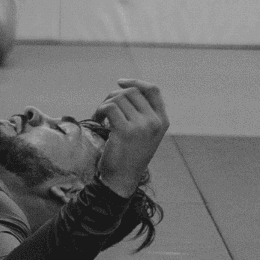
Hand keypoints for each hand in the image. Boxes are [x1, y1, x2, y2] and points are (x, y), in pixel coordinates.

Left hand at [94, 79, 168, 196]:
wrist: (123, 178)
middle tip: (104, 109)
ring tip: (100, 117)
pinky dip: (99, 111)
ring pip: (118, 98)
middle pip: (131, 92)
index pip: (153, 90)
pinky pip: (109, 107)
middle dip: (113, 96)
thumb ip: (142, 114)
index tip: (120, 82)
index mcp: (162, 121)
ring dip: (104, 104)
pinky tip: (98, 120)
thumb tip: (125, 90)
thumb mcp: (144, 134)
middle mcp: (154, 122)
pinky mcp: (125, 131)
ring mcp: (141, 126)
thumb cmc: (129, 155)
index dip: (136, 82)